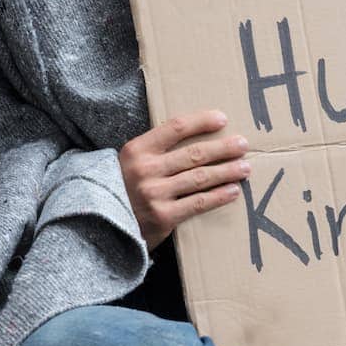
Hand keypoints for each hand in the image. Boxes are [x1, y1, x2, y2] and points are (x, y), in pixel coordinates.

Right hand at [118, 110, 251, 249]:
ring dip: (227, 171)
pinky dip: (219, 196)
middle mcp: (145, 170)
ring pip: (200, 178)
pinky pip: (198, 203)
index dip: (202, 122)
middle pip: (194, 154)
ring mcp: (154, 194)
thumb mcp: (129, 162)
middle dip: (223, 148)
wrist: (101, 226)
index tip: (222, 119)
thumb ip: (154, 150)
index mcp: (137, 150)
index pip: (175, 128)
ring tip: (245, 168)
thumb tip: (195, 136)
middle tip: (243, 145)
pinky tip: (233, 191)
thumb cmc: (122, 189)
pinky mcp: (163, 217)